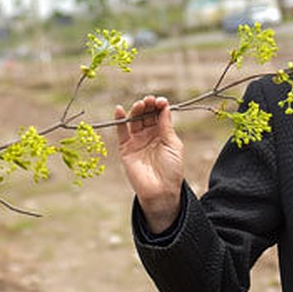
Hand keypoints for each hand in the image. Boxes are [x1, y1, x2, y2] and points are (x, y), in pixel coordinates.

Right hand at [114, 95, 184, 233]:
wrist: (161, 191)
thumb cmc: (172, 170)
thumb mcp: (173, 144)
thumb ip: (166, 126)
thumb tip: (163, 106)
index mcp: (163, 134)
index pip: (159, 115)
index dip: (159, 106)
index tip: (160, 101)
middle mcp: (149, 136)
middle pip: (146, 116)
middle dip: (148, 106)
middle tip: (150, 100)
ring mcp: (137, 142)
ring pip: (134, 121)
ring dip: (136, 110)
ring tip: (140, 104)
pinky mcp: (126, 149)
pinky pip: (121, 132)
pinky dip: (119, 120)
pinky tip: (120, 109)